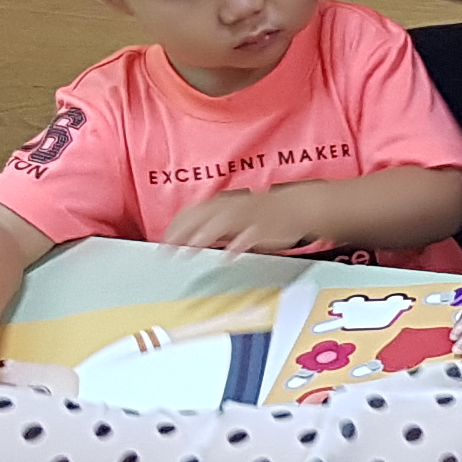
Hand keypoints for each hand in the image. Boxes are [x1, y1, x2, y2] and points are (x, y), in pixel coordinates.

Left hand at [162, 185, 329, 256]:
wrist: (297, 207)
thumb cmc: (263, 214)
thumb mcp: (233, 218)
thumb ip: (212, 227)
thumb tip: (188, 238)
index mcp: (223, 205)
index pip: (192, 213)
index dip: (176, 227)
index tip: (163, 243)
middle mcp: (233, 207)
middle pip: (202, 216)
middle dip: (184, 232)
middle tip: (168, 249)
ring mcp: (249, 216)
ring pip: (223, 222)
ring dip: (205, 234)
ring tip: (190, 248)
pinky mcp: (265, 227)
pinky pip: (250, 235)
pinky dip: (238, 244)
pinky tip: (227, 256)